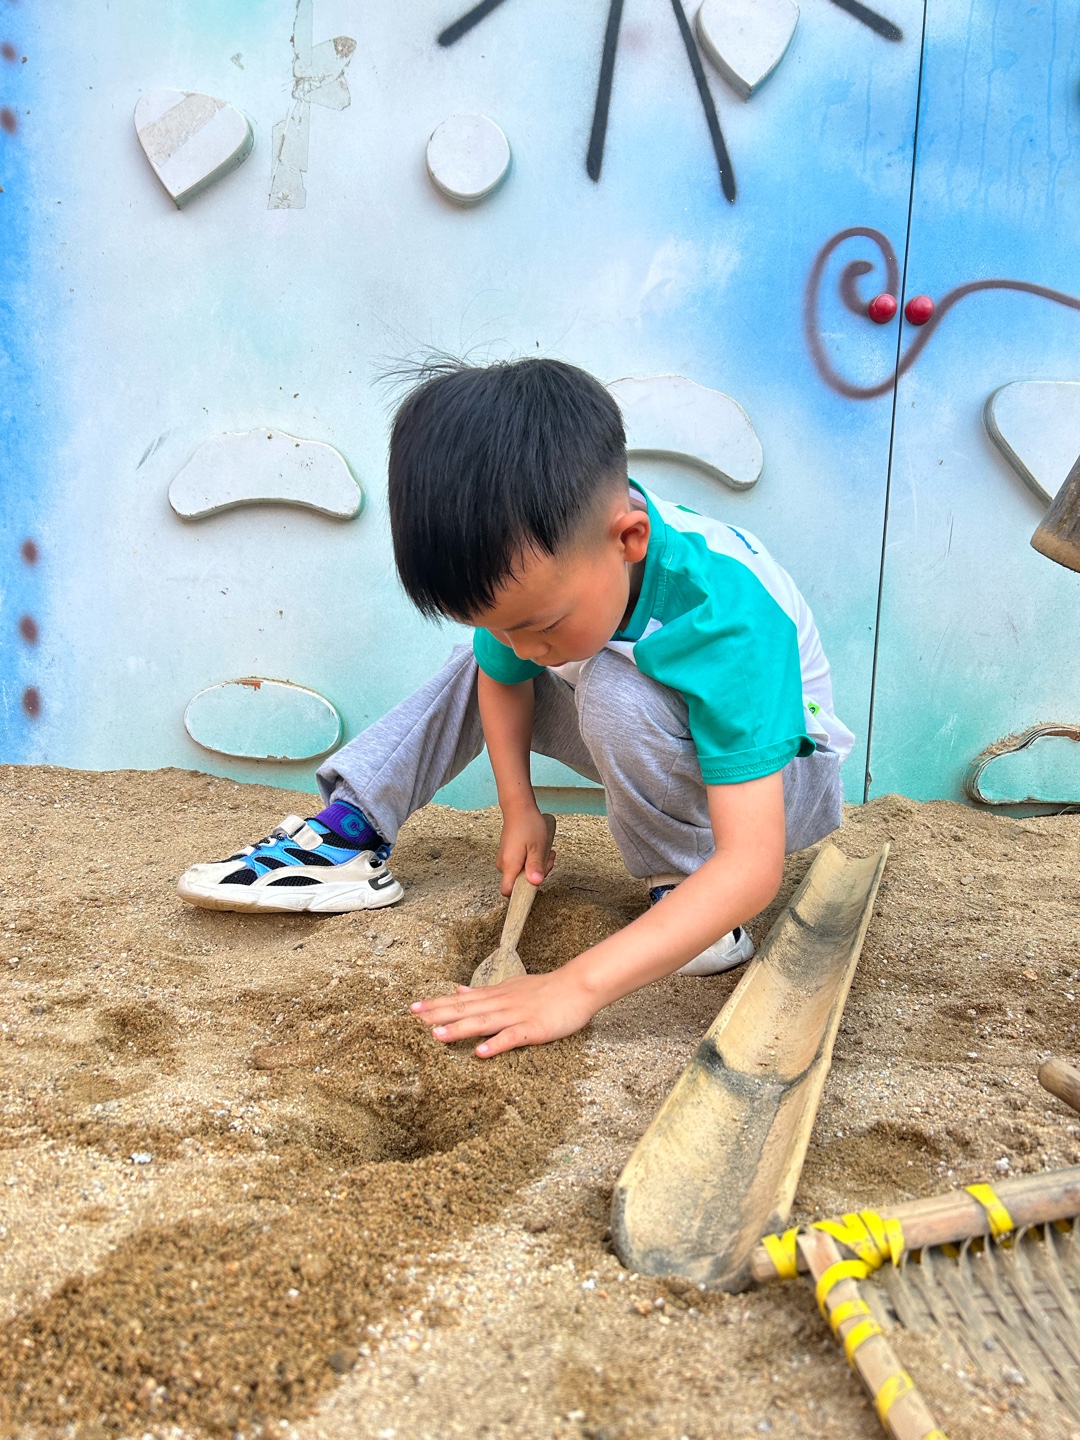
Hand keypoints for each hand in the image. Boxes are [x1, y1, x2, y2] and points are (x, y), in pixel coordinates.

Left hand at [410, 968, 597, 1056]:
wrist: (578, 986)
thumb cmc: (546, 989)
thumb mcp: (511, 986)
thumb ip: (484, 991)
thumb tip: (459, 990)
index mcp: (496, 996)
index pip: (461, 1000)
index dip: (437, 1004)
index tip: (413, 1008)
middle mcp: (501, 1004)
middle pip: (465, 1010)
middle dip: (438, 1015)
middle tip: (413, 1020)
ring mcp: (517, 1016)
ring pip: (483, 1023)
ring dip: (459, 1029)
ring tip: (436, 1036)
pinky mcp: (534, 1029)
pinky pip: (512, 1037)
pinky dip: (496, 1044)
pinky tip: (481, 1053)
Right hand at [495, 805, 554, 896]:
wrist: (519, 809)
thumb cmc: (528, 825)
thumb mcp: (537, 846)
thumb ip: (536, 866)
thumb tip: (535, 883)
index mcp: (509, 865)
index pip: (508, 892)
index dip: (521, 894)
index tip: (535, 886)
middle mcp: (503, 865)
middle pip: (520, 883)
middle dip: (538, 875)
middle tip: (549, 859)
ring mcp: (505, 861)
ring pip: (522, 874)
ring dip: (537, 866)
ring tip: (546, 852)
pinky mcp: (508, 856)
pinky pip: (521, 866)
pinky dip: (532, 861)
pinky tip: (540, 850)